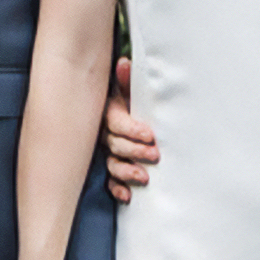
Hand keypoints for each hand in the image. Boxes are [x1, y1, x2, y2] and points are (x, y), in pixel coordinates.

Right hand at [103, 57, 157, 202]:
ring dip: (126, 171)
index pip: (117, 123)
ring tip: (144, 177)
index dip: (132, 130)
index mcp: (110, 114)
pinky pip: (110, 180)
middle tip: (154, 154)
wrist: (121, 111)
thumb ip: (127, 80)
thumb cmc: (130, 100)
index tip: (150, 134)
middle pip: (115, 145)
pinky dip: (117, 188)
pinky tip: (127, 196)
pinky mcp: (112, 166)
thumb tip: (124, 63)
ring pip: (112, 163)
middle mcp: (106, 134)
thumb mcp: (130, 90)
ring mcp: (108, 152)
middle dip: (134, 151)